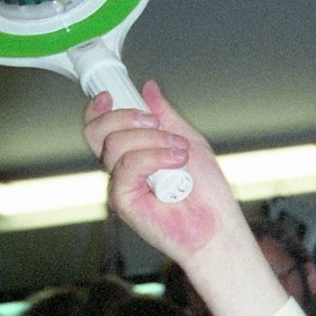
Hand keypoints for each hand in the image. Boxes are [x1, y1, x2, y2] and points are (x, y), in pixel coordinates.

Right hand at [85, 81, 290, 315]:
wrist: (218, 226)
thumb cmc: (207, 194)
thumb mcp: (188, 141)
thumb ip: (166, 115)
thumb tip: (149, 88)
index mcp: (133, 154)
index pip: (100, 127)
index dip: (99, 109)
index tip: (111, 94)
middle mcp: (122, 169)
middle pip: (97, 132)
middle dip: (126, 117)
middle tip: (157, 123)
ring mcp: (121, 185)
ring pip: (114, 145)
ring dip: (151, 139)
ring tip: (180, 152)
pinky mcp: (123, 200)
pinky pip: (127, 166)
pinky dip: (153, 157)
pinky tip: (176, 162)